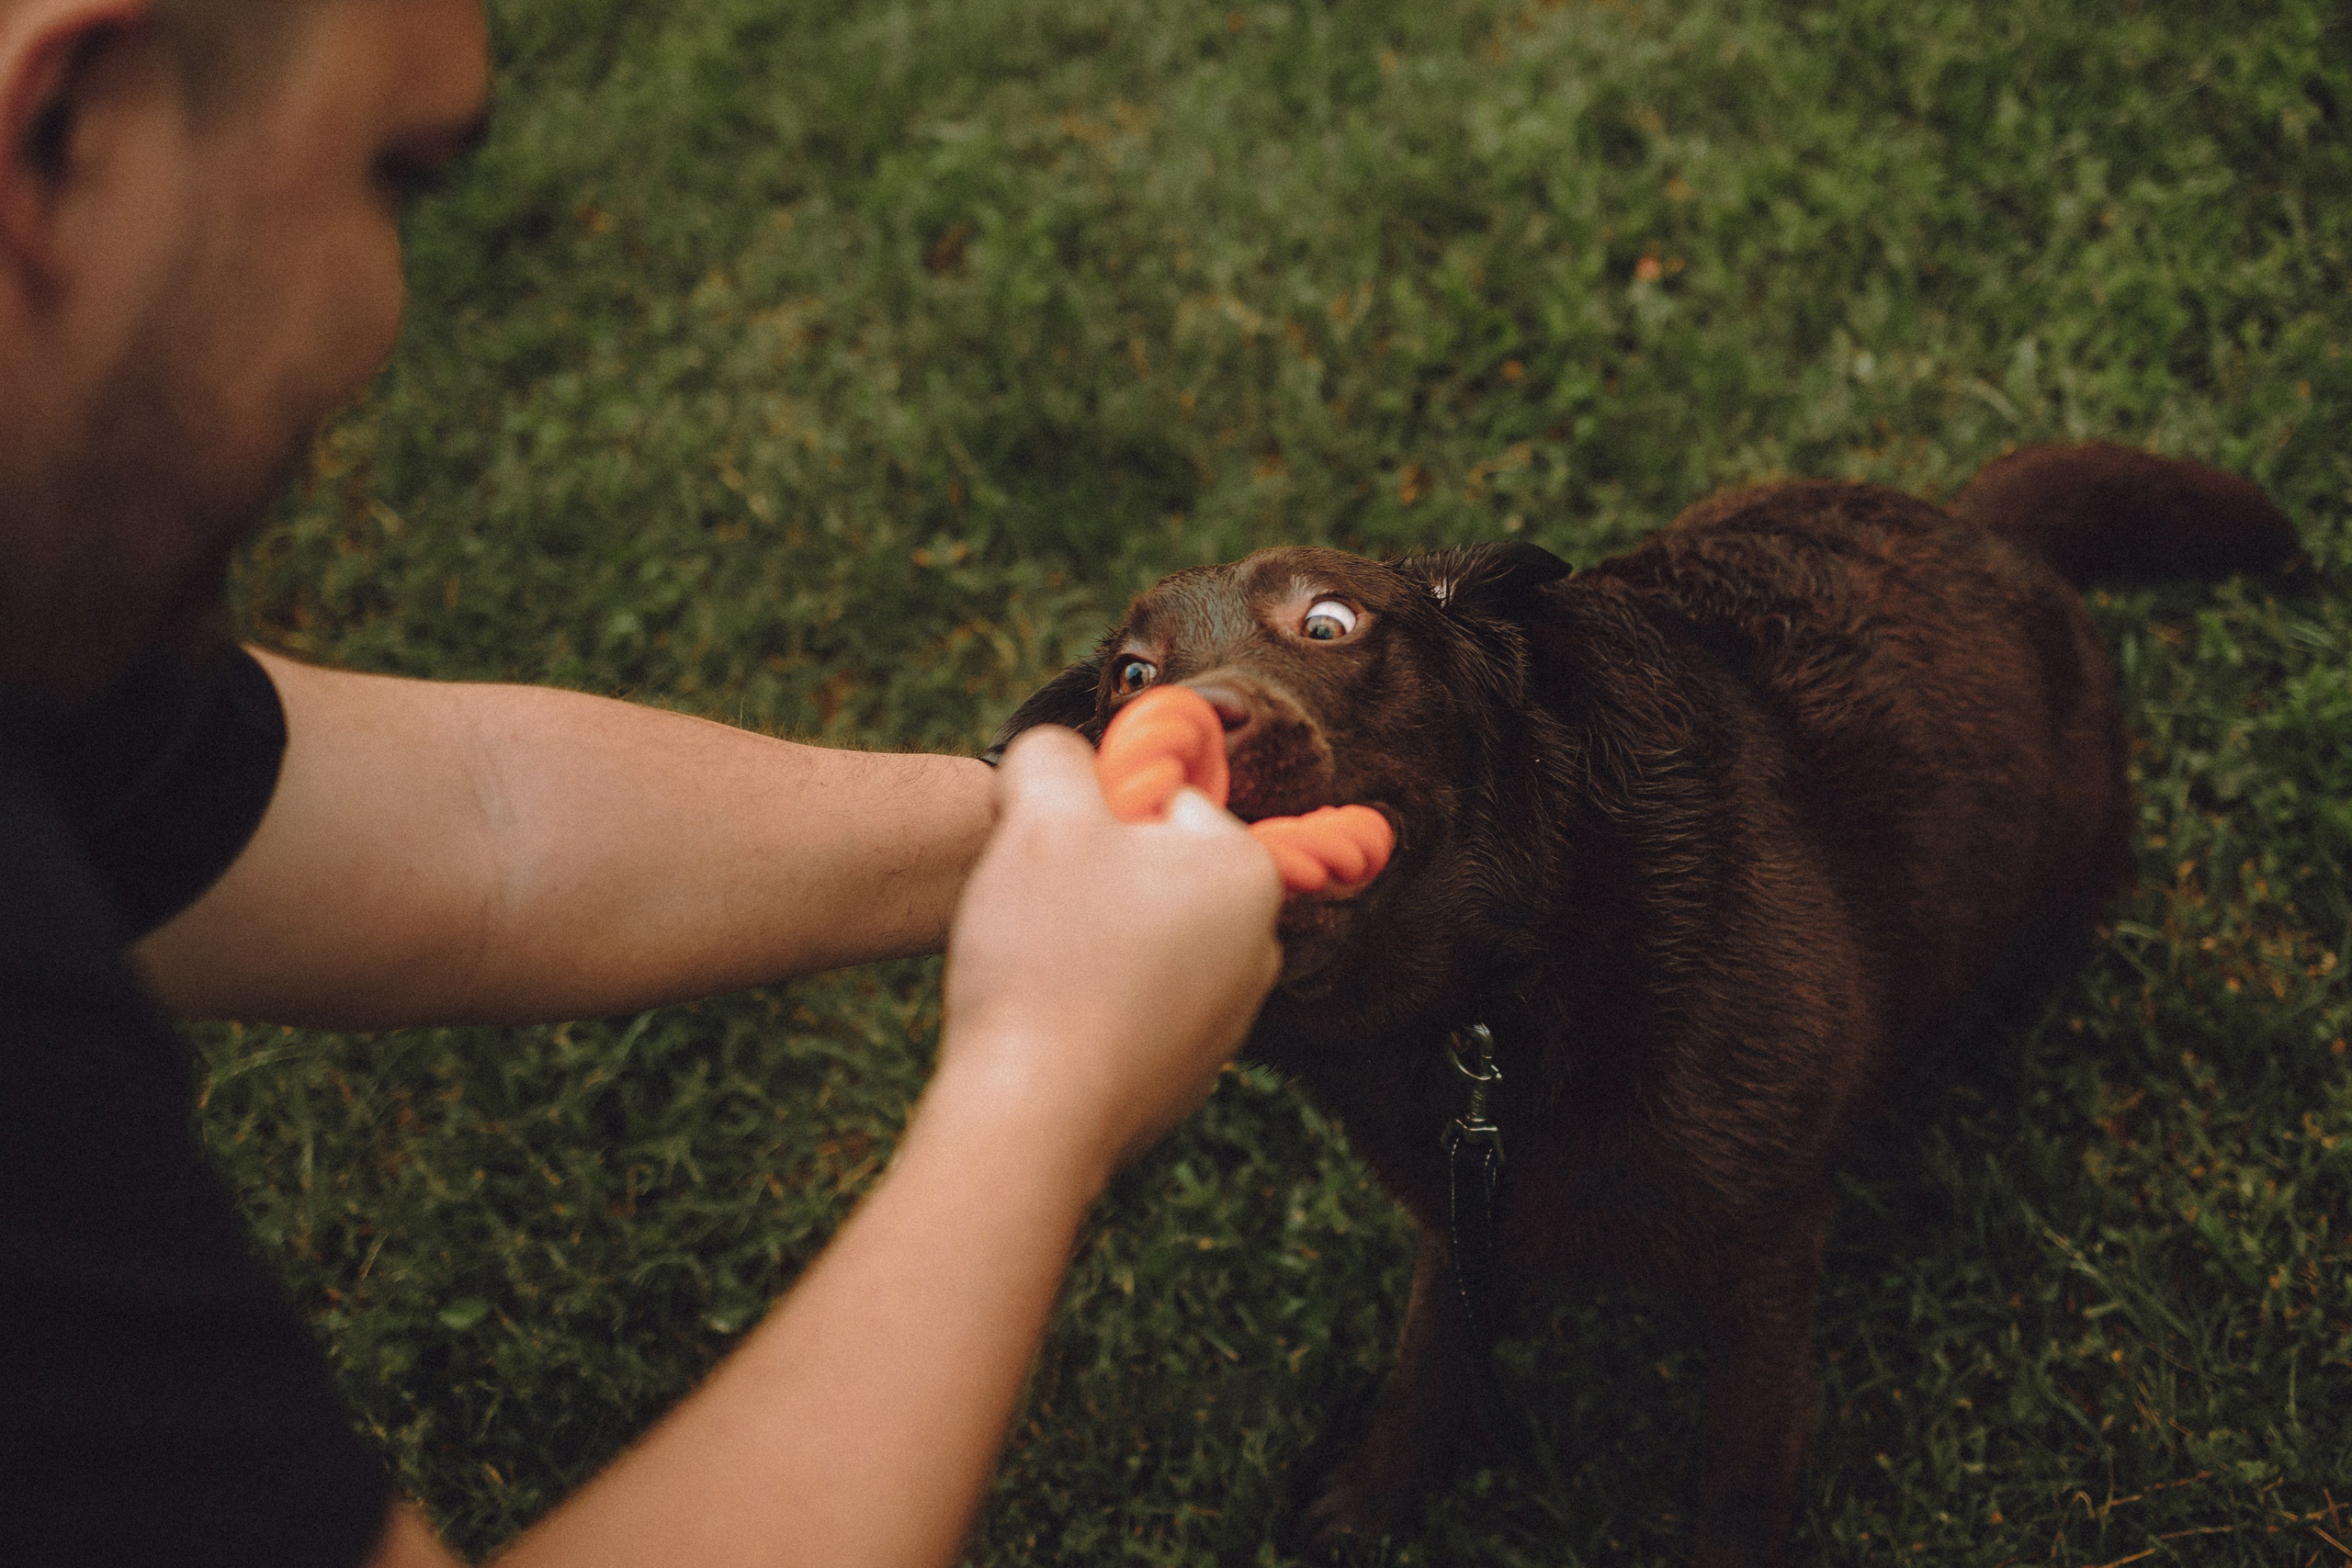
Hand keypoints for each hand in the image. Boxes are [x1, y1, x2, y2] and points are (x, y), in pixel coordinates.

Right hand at [935, 726, 1282, 1181]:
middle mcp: (1256, 948)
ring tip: (1036, 969)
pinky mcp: (1182, 1077)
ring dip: (1084, 941)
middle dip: (1090, 878)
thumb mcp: (1041, 815)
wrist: (1032, 1120)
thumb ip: (1054, 756)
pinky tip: (1044, 1024)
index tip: (1053, 855)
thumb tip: (1057, 754)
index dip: (1091, 817)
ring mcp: (1225, 1021)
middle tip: (1036, 911)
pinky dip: (1086, 1007)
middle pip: (1153, 872)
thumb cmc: (1049, 959)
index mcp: (1245, 874)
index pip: (1162, 803)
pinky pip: (1127, 1009)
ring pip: (1137, 941)